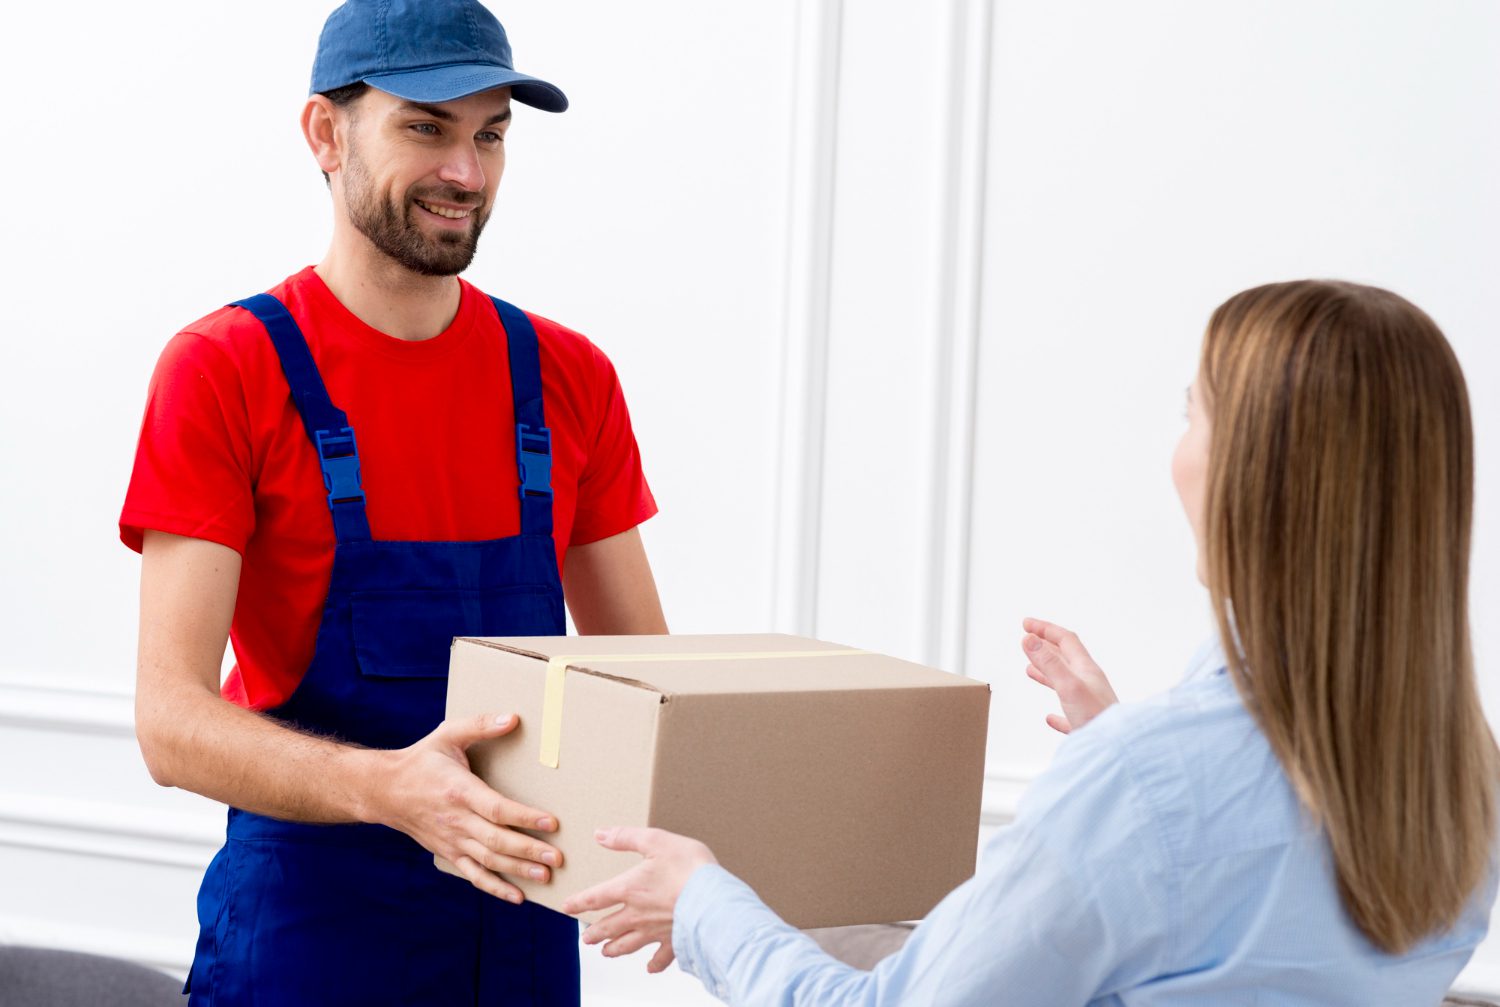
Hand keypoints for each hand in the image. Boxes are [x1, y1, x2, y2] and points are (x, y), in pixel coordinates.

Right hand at [368, 712, 561, 903]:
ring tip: (546, 876)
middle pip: (496, 840)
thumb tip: (512, 718)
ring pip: (488, 860)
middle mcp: (456, 820)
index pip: (496, 809)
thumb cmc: (422, 760)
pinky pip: (473, 874)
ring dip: (518, 871)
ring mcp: (452, 840)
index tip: (551, 823)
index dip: (524, 818)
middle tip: (557, 858)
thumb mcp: (447, 734)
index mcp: (459, 791)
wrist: (384, 790)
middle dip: (529, 851)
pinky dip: (495, 888)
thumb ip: (480, 725)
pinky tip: (517, 897)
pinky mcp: (449, 853)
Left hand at [561, 826, 717, 972]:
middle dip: (594, 933)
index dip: (579, 902)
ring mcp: (655, 931)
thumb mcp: (656, 841)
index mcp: (629, 889)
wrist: (715, 898)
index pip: (596, 898)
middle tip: (585, 938)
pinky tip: (649, 968)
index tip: (567, 907)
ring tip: (605, 952)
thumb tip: (601, 834)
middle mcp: (637, 915)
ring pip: (627, 945)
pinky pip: (660, 958)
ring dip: (613, 949)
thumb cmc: (689, 867)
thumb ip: (627, 838)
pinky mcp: (674, 942)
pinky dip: (653, 965)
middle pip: (608, 927)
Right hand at [1021, 617, 1117, 733]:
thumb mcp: (1069, 685)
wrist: (1117, 750)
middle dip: (1045, 646)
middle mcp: (1088, 684)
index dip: (1045, 629)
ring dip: (1047, 673)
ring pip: (1065, 683)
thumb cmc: (1098, 717)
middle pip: (1065, 658)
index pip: (1065, 640)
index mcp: (1086, 670)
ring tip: (1030, 668)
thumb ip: (1048, 662)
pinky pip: (1069, 715)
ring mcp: (1088, 705)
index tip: (1026, 624)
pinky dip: (1056, 714)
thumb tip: (1029, 639)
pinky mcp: (1086, 726)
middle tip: (1028, 638)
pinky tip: (1050, 718)